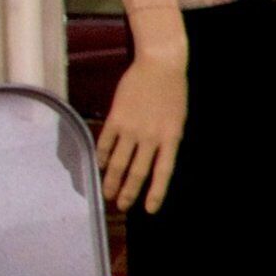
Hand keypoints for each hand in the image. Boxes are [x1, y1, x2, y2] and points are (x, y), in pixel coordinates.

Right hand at [99, 48, 184, 211]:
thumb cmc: (173, 92)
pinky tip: (98, 166)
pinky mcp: (116, 118)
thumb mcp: (177, 120)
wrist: (161, 65)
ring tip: (106, 194)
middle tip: (120, 206)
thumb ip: (165, 141)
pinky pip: (105, 143)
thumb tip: (152, 160)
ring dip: (111, 180)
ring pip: (118, 162)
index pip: (163, 173)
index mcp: (172, 139)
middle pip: (137, 172)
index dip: (155, 193)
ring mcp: (132, 128)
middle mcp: (151, 137)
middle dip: (128, 191)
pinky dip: (101, 156)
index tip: (148, 209)